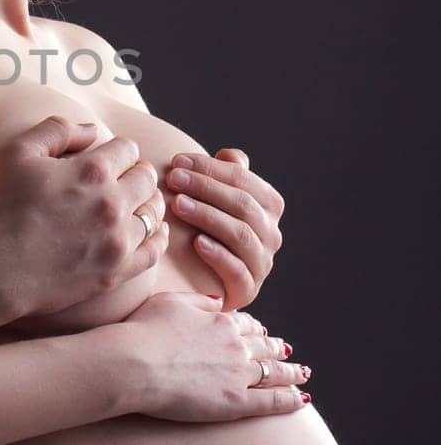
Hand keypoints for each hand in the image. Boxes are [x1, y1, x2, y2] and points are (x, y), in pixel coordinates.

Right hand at [0, 116, 168, 319]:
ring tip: (134, 204)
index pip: (127, 148)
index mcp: (92, 170)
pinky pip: (154, 250)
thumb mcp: (16, 153)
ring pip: (154, 211)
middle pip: (146, 177)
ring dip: (147, 202)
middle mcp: (113, 202)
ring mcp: (118, 239)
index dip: (117, 150)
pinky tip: (150, 231)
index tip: (107, 159)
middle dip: (135, 173)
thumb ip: (56, 130)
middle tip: (122, 180)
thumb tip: (92, 130)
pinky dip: (157, 236)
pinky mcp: (117, 271)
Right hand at [119, 290, 310, 421]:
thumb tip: (218, 301)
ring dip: (290, 372)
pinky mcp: (236, 403)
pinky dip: (289, 400)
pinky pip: (271, 401)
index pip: (245, 324)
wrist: (135, 363)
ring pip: (273, 372)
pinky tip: (301, 399)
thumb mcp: (170, 301)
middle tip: (287, 351)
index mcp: (220, 321)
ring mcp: (238, 375)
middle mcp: (235, 346)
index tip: (261, 331)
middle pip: (264, 347)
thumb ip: (198, 301)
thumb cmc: (143, 330)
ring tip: (302, 373)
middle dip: (277, 348)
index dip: (254, 328)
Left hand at [165, 147, 283, 310]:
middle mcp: (271, 233)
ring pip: (241, 235)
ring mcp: (262, 263)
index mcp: (269, 205)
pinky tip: (196, 242)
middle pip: (243, 204)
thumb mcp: (218, 199)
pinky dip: (218, 255)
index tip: (177, 161)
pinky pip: (237, 272)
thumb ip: (227, 175)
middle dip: (206, 188)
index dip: (210, 167)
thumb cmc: (210, 229)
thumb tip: (228, 154)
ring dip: (208, 216)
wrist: (204, 281)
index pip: (243, 179)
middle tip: (173, 179)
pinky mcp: (248, 290)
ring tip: (178, 205)